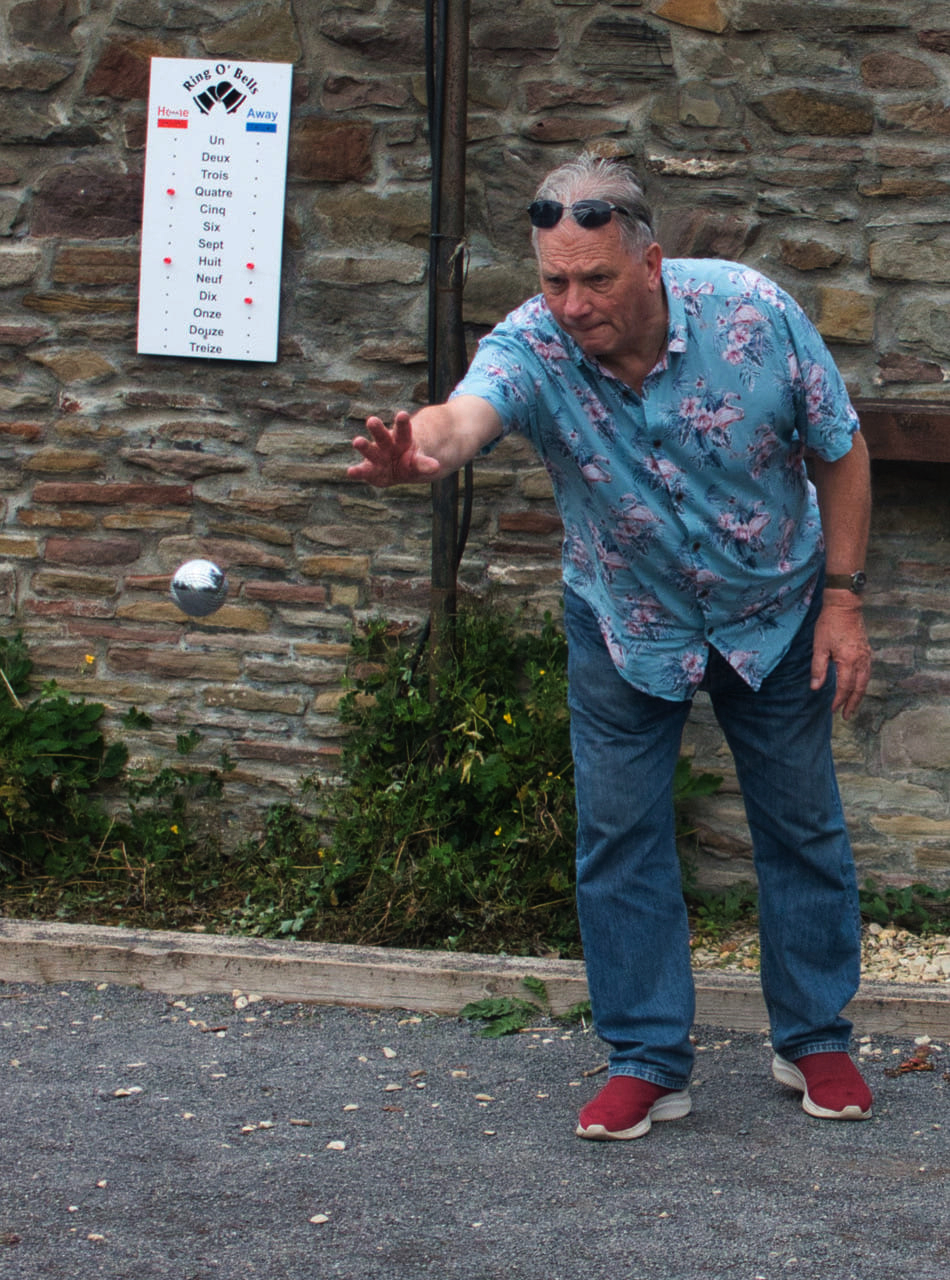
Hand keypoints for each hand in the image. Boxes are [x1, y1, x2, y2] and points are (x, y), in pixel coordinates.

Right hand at [347, 411, 440, 486]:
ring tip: (357, 441)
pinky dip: (358, 472)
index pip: (403, 429)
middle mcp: (386, 444)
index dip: (402, 423)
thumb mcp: (419, 462)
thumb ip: (424, 464)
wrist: (397, 467)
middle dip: (378, 429)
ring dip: (364, 446)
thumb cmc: (409, 460)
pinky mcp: (369, 470)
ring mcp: (376, 456)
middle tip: (372, 420)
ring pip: (370, 450)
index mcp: (401, 438)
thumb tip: (437, 466)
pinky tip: (350, 472)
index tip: (402, 414)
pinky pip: (363, 472)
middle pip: (382, 435)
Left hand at [810, 596, 870, 719]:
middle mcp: (861, 660)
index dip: (839, 700)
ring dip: (859, 695)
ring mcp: (866, 655)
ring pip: (865, 681)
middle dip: (852, 703)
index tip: (833, 710)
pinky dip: (863, 683)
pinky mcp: (867, 650)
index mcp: (848, 660)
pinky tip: (858, 686)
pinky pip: (867, 672)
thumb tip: (816, 688)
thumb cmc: (829, 624)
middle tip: (846, 716)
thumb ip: (818, 668)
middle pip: (859, 688)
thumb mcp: (819, 646)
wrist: (845, 605)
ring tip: (853, 706)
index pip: (845, 687)